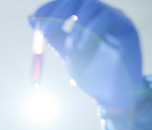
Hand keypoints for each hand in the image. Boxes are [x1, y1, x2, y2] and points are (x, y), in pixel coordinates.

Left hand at [29, 0, 144, 109]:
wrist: (107, 94)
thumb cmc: (89, 72)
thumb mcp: (65, 51)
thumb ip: (52, 35)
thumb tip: (30, 19)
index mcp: (86, 17)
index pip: (66, 2)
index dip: (48, 8)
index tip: (33, 20)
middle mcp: (100, 14)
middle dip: (56, 13)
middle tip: (44, 32)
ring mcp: (114, 19)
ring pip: (90, 5)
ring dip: (73, 27)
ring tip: (70, 49)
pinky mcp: (125, 28)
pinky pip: (105, 18)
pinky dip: (88, 32)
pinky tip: (80, 48)